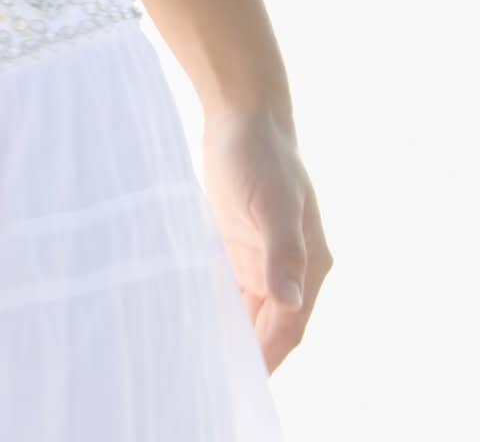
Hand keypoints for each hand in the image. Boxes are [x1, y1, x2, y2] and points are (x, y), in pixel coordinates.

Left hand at [201, 105, 330, 370]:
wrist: (242, 115)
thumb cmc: (261, 156)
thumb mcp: (271, 204)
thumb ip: (281, 253)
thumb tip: (289, 301)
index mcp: (308, 266)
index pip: (288, 327)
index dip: (268, 357)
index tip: (244, 385)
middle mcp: (288, 268)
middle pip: (268, 325)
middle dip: (246, 354)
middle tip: (213, 382)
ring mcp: (262, 256)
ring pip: (247, 309)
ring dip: (230, 333)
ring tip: (198, 362)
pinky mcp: (237, 242)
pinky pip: (228, 285)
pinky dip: (216, 306)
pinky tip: (191, 319)